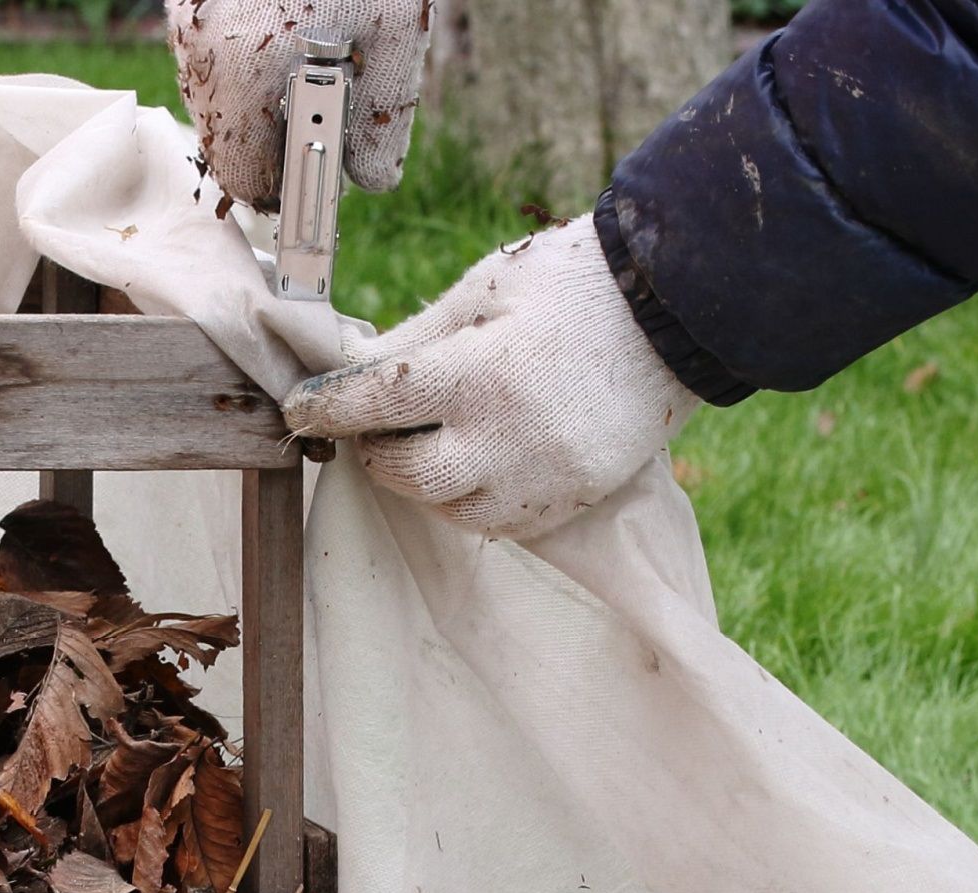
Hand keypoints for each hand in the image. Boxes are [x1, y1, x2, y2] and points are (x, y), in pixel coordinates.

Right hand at [166, 0, 427, 208]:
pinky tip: (279, 29)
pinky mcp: (183, 2)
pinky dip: (238, 61)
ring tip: (303, 61)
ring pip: (212, 102)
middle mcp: (205, 59)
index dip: (285, 189)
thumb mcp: (395, 38)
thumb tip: (370, 180)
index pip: (248, 183)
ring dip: (251, 102)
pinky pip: (205, 58)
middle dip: (268, 143)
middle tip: (315, 115)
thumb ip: (383, 120)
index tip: (312, 178)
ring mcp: (188, 28)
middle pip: (226, 146)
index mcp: (250, 81)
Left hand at [284, 219, 699, 538]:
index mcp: (480, 373)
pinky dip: (471, 498)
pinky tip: (476, 460)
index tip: (300, 411)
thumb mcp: (486, 288)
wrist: (677, 309)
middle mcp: (507, 439)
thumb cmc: (573, 284)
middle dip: (378, 449)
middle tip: (378, 423)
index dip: (328, 410)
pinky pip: (497, 523)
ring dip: (423, 480)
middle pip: (405, 474)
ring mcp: (541, 479)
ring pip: (447, 509)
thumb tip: (349, 370)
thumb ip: (416, 336)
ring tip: (432, 439)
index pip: (377, 403)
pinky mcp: (568, 501)